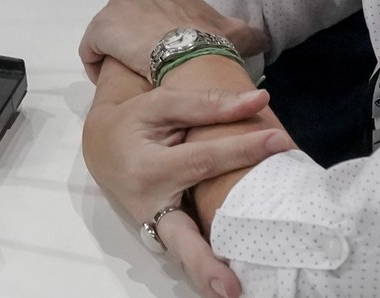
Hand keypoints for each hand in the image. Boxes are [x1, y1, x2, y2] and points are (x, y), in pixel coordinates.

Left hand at [79, 0, 268, 81]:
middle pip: (121, 7)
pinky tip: (110, 81)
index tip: (153, 28)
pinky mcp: (100, 32)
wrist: (189, 56)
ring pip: (106, 31)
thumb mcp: (232, 32)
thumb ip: (246, 32)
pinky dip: (97, 64)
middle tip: (143, 54)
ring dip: (114, 50)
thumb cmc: (207, 39)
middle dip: (128, 28)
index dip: (143, 1)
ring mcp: (113, 10)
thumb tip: (264, 38)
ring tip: (128, 72)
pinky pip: (91, 51)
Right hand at [83, 69, 292, 297]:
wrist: (100, 145)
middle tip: (233, 290)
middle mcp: (150, 206)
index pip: (204, 160)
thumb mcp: (162, 106)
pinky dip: (205, 263)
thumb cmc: (132, 123)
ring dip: (207, 274)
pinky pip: (186, 249)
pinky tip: (230, 273)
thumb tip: (258, 100)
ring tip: (235, 291)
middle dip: (206, 265)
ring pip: (183, 253)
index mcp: (148, 169)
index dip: (243, 149)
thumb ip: (206, 104)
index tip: (279, 141)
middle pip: (181, 239)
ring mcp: (155, 226)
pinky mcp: (162, 234)